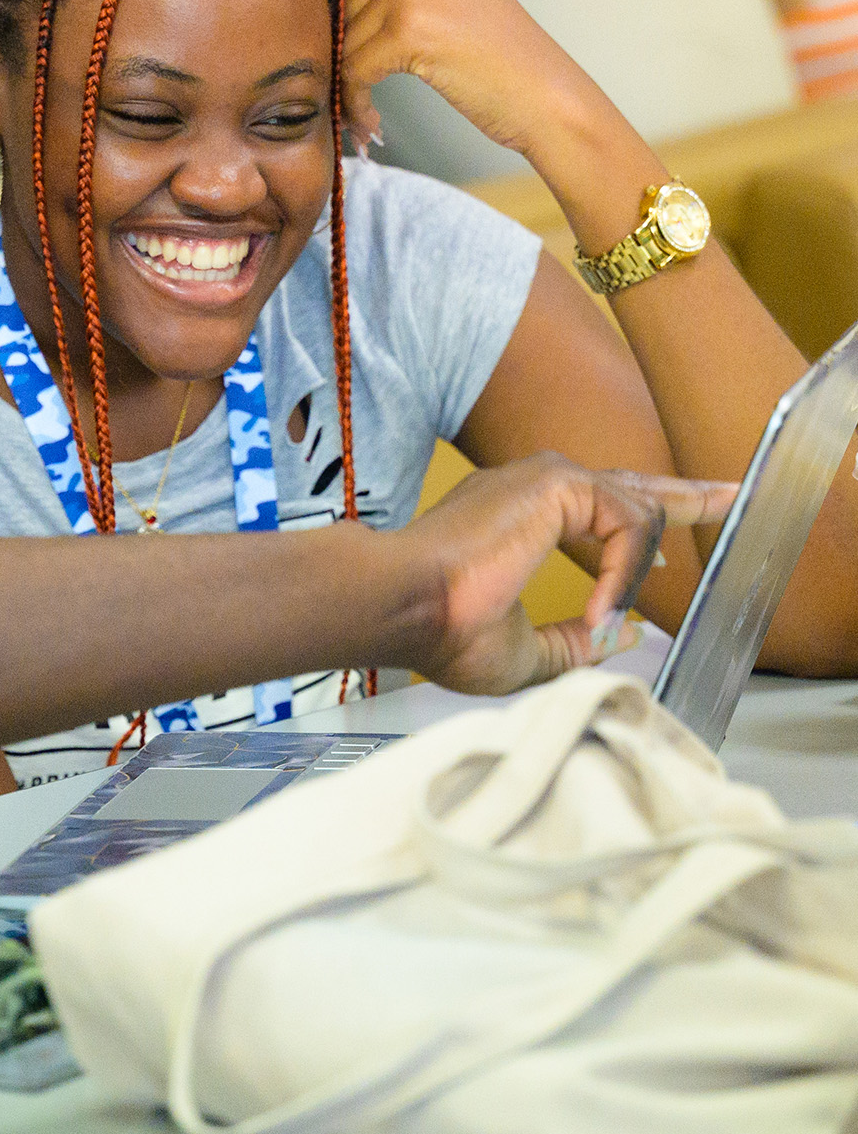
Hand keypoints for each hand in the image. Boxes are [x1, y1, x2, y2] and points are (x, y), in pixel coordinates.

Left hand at [339, 0, 631, 162]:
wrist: (543, 92)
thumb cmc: (493, 47)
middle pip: (338, 9)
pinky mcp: (408, 29)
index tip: (362, 59)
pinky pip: (352, 70)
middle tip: (360, 94)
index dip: (347, 27)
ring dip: (347, 85)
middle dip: (343, 56)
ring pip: (341, 41)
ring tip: (368, 113)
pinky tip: (373, 123)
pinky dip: (355, 102)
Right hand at [396, 453, 734, 696]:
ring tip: (611, 604)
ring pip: (635, 509)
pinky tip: (598, 609)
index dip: (638, 536)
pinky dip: (622, 571)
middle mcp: (529, 490)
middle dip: (683, 496)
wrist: (405, 605)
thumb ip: (573, 643)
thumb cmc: (439, 628)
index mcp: (516, 520)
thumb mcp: (523, 652)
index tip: (673, 551)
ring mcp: (542, 480)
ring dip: (639, 564)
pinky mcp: (555, 483)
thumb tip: (623, 634)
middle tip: (728, 496)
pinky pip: (627, 523)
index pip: (595, 509)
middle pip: (627, 486)